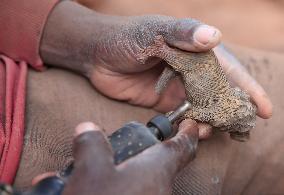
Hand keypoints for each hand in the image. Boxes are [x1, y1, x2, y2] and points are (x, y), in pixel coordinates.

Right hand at [32, 120, 197, 194]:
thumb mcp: (90, 172)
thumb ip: (92, 145)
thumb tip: (88, 129)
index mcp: (156, 171)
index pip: (181, 147)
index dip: (187, 132)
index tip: (190, 125)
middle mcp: (160, 189)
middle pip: (158, 163)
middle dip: (142, 153)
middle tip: (126, 148)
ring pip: (142, 180)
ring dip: (121, 173)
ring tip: (95, 173)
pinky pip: (134, 191)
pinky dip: (118, 187)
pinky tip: (93, 189)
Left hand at [41, 1, 271, 138]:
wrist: (97, 54)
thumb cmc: (126, 36)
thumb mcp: (154, 31)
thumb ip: (182, 34)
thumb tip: (215, 37)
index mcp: (195, 50)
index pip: (228, 69)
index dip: (247, 88)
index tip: (263, 108)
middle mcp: (191, 70)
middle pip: (220, 92)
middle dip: (231, 110)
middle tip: (238, 127)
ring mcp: (178, 88)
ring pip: (204, 107)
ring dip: (211, 121)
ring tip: (208, 130)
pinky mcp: (164, 102)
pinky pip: (184, 116)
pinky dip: (192, 125)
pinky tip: (193, 130)